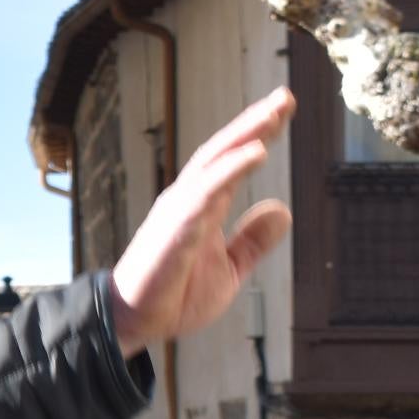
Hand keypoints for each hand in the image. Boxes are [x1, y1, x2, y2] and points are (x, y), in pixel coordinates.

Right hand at [108, 89, 294, 353]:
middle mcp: (190, 199)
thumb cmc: (173, 296)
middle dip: (255, 122)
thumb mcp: (229, 270)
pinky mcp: (177, 226)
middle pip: (224, 150)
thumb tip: (283, 209)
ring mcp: (181, 209)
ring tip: (274, 113)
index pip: (232, 161)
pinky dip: (232, 169)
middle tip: (285, 97)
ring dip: (246, 135)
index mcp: (203, 206)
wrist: (134, 321)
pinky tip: (256, 152)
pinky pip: (207, 191)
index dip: (258, 134)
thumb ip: (253, 241)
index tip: (284, 110)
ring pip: (215, 161)